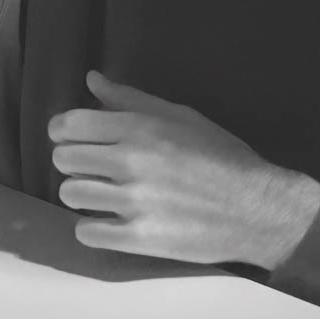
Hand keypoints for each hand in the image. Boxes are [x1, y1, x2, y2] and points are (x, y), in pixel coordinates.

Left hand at [48, 71, 319, 270]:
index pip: (69, 125)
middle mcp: (130, 163)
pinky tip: (110, 222)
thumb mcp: (180, 116)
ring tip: (103, 195)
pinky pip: (86, 233)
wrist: (256, 208)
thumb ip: (131, 99)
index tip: (73, 139)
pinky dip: (92, 228)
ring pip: (71, 194)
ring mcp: (133, 203)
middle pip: (64, 159)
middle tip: (94, 168)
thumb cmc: (221, 155)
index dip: (63, 131)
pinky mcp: (139, 239)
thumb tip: (92, 79)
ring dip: (82, 194)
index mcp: (139, 128)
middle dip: (74, 161)